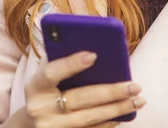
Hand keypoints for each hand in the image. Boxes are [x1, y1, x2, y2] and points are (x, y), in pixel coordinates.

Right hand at [23, 51, 145, 127]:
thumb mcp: (45, 74)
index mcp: (35, 86)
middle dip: (110, 92)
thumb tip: (92, 48)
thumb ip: (61, 60)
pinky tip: (124, 115)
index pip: (52, 72)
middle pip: (78, 99)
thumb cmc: (45, 90)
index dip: (71, 64)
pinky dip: (108, 124)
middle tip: (134, 85)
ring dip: (117, 109)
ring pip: (89, 118)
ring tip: (138, 100)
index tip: (93, 55)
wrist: (29, 124)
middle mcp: (40, 109)